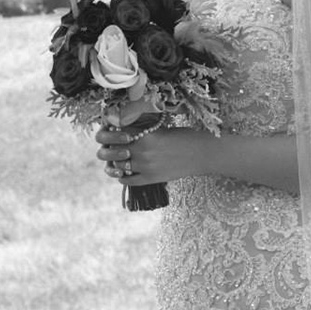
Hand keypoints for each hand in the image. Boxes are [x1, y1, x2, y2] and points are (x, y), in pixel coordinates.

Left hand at [94, 124, 210, 185]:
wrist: (202, 154)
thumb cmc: (184, 136)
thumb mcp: (161, 129)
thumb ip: (142, 131)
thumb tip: (123, 131)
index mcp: (144, 135)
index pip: (114, 133)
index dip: (109, 132)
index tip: (109, 132)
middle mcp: (142, 151)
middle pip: (111, 151)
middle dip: (108, 148)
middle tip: (110, 147)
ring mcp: (145, 167)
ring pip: (117, 167)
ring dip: (114, 163)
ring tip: (117, 160)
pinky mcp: (151, 179)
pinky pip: (128, 181)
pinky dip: (122, 177)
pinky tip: (124, 173)